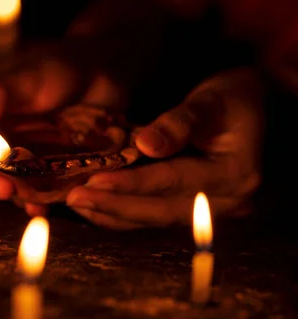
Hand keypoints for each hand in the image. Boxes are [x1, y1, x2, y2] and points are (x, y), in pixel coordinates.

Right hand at [0, 48, 126, 215]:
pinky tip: (45, 209)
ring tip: (28, 205)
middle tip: (4, 191)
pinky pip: (43, 189)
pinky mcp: (54, 167)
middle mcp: (4, 138)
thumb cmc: (59, 66)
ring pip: (15, 182)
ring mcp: (29, 155)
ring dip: (17, 197)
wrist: (103, 69)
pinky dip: (42, 201)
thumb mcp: (28, 76)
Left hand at [66, 68, 264, 228]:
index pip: (174, 181)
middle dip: (114, 205)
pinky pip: (151, 217)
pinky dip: (120, 213)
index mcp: (234, 174)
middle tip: (74, 198)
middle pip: (161, 210)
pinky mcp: (189, 209)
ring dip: (111, 213)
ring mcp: (207, 211)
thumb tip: (145, 144)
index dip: (133, 184)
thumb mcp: (210, 101)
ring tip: (74, 202)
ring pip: (152, 219)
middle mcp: (224, 202)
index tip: (95, 181)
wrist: (243, 108)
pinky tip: (92, 206)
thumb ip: (179, 123)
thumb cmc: (229, 98)